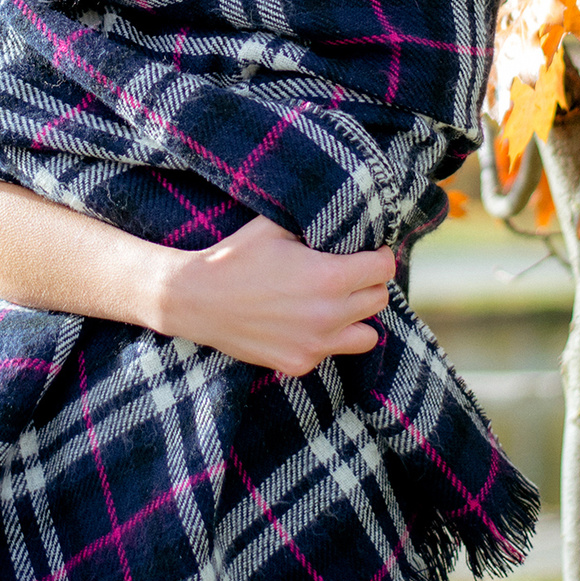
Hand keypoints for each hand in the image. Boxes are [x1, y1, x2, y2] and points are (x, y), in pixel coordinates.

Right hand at [151, 215, 393, 377]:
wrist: (196, 299)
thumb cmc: (236, 257)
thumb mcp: (277, 227)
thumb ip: (315, 225)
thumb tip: (343, 218)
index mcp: (330, 277)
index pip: (383, 268)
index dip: (379, 255)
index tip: (369, 252)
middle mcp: (329, 315)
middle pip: (379, 299)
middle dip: (369, 283)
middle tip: (350, 274)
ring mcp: (315, 344)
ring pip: (367, 335)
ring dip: (357, 317)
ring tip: (337, 304)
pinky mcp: (299, 363)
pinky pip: (331, 351)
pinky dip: (327, 338)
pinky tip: (305, 323)